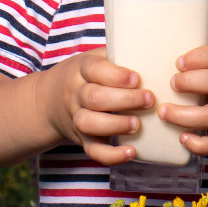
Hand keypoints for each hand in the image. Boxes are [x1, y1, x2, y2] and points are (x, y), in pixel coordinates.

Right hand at [45, 47, 153, 165]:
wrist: (48, 101)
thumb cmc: (85, 76)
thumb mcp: (95, 58)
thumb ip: (119, 55)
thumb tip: (160, 51)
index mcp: (82, 70)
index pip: (94, 69)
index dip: (116, 75)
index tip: (137, 78)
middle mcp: (76, 94)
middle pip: (94, 98)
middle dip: (124, 100)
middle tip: (149, 99)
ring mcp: (76, 118)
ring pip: (89, 124)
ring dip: (116, 125)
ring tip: (137, 124)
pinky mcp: (81, 139)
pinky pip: (93, 150)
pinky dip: (111, 155)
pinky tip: (131, 152)